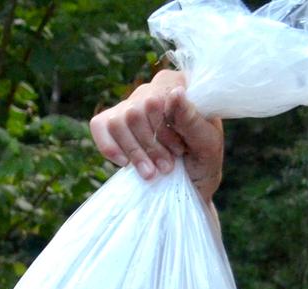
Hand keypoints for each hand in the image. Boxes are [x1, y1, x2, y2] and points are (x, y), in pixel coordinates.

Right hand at [89, 71, 223, 200]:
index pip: (157, 98)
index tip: (179, 150)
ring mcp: (132, 105)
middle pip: (135, 112)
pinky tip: (126, 163)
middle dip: (150, 145)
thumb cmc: (203, 161)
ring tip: (151, 172)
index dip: (164, 129)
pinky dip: (110, 147)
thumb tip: (175, 92)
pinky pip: (100, 125)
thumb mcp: (207, 143)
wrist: (190, 184)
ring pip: (117, 122)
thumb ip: (191, 119)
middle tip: (166, 166)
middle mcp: (153, 89)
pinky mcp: (114, 121)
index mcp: (180, 85)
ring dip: (134, 152)